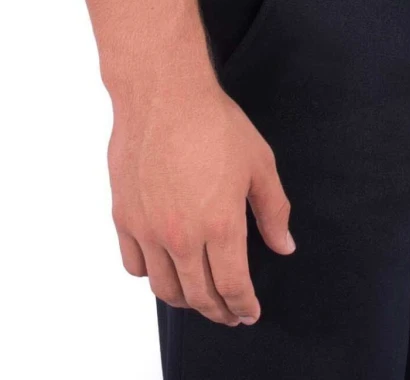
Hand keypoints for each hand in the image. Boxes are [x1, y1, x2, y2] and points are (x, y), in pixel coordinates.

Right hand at [110, 76, 295, 325]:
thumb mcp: (259, 164)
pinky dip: (150, 276)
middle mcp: (181, 235)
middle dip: (218, 311)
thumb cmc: (214, 123)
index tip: (249, 313)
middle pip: (199, 295)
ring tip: (199, 296)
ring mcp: (148, 229)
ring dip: (185, 300)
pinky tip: (164, 269)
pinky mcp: (124, 217)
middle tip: (229, 313)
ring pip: (165, 288)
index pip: (232, 286)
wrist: (163, 94)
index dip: (243, 306)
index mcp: (220, 225)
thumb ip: (274, 211)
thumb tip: (285, 246)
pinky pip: (134, 265)